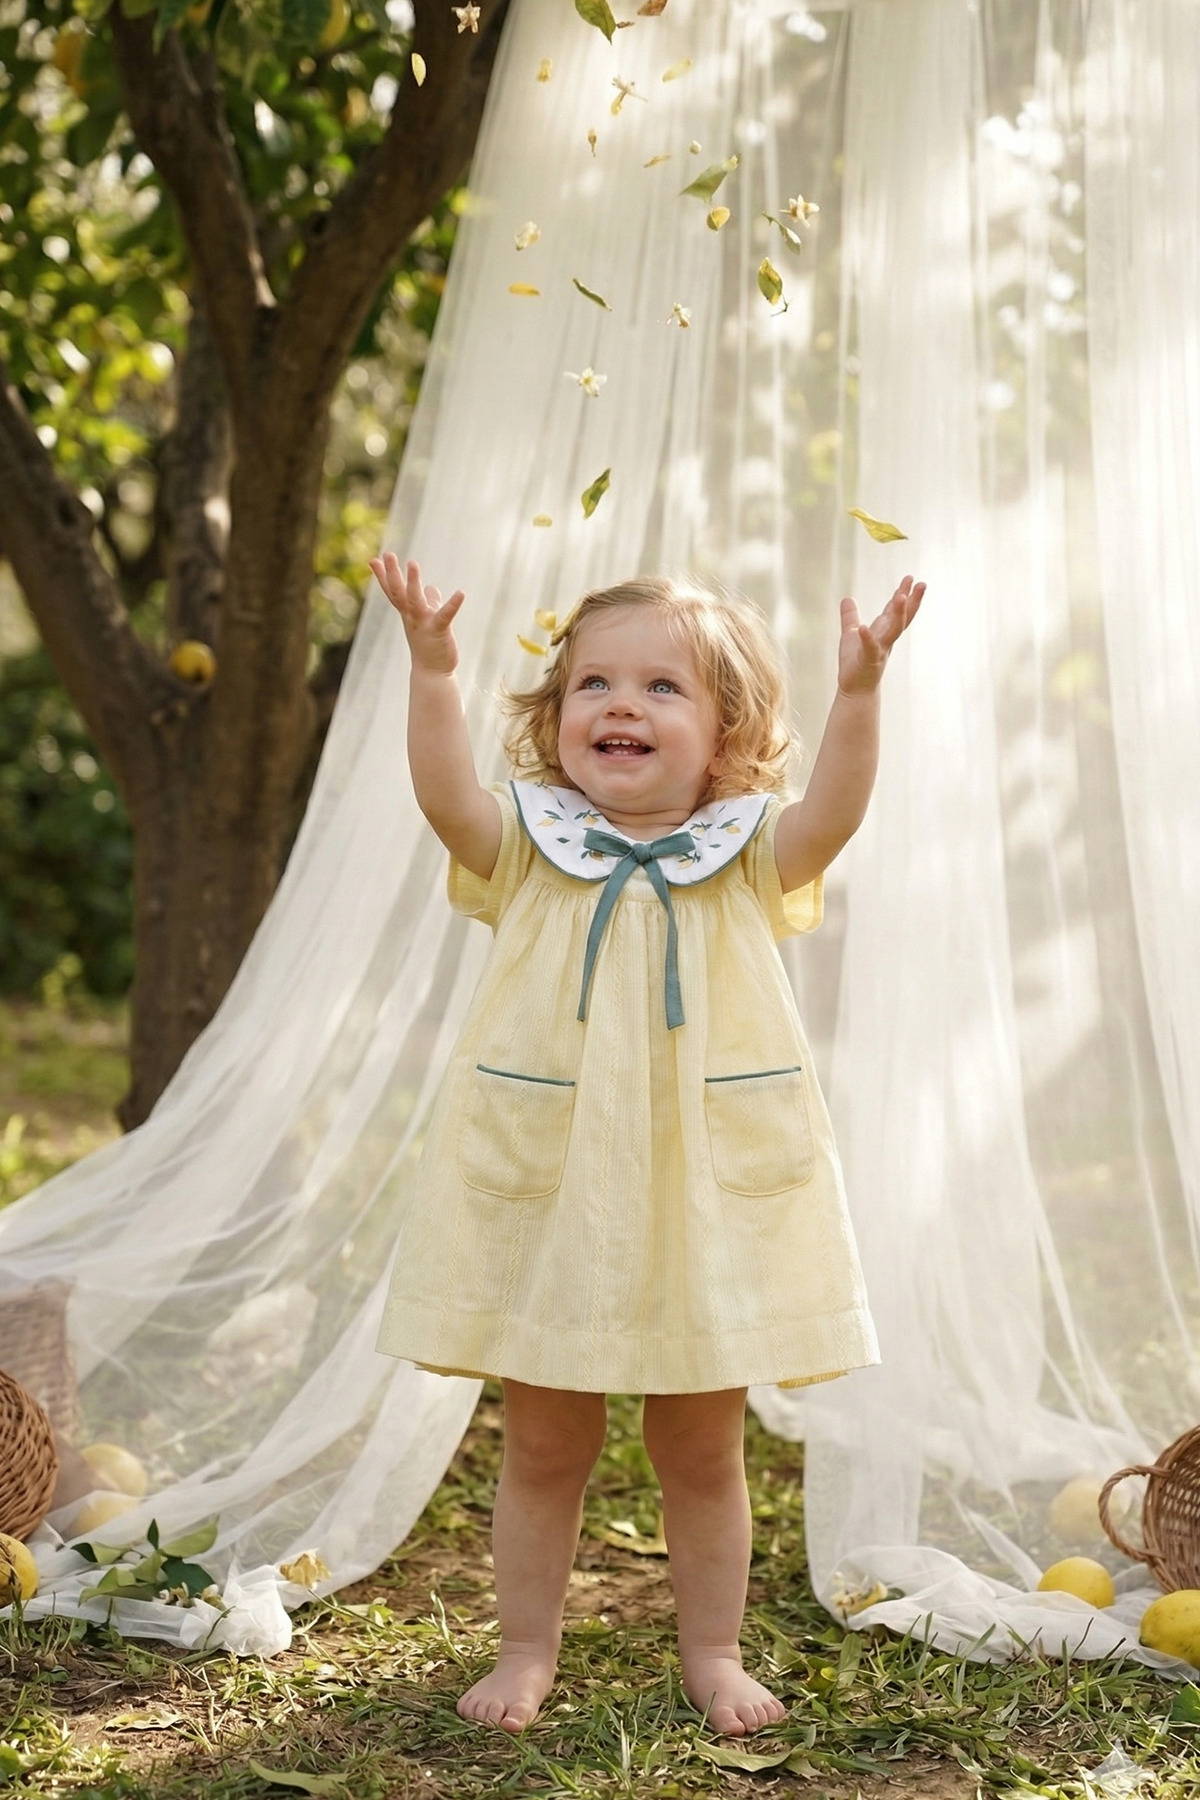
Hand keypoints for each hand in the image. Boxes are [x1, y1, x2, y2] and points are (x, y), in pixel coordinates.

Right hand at [370, 552, 464, 674]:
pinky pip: (445, 616)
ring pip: (415, 601)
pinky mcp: (439, 631)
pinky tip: (460, 593)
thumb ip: (430, 602)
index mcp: (408, 614)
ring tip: (412, 563)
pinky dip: (452, 604)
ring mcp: (423, 624)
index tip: (374, 560)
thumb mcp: (428, 620)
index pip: (393, 592)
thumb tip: (431, 588)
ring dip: (413, 582)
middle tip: (387, 554)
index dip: (383, 577)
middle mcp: (412, 617)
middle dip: (392, 574)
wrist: (432, 674)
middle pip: (399, 593)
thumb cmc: (430, 647)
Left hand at [836, 575, 924, 696]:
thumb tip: (847, 598)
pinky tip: (864, 627)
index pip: (895, 610)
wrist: (855, 690)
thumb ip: (850, 617)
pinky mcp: (868, 660)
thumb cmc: (855, 663)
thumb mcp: (851, 634)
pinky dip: (868, 638)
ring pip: (892, 630)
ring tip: (901, 596)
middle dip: (912, 601)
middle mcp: (886, 639)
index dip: (903, 594)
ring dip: (898, 614)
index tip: (910, 578)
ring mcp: (879, 650)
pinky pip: (869, 648)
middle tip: (921, 584)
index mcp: (883, 632)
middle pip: (902, 618)